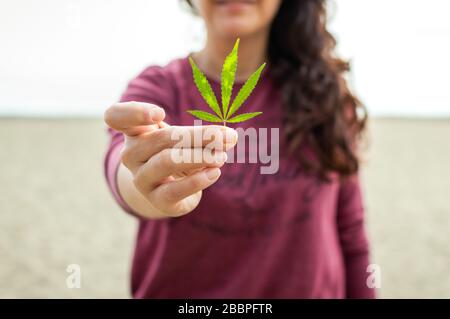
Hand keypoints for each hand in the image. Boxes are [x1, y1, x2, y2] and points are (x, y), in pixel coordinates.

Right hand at [104, 101, 237, 217]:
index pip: (116, 116)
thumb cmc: (174, 153)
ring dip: (200, 156)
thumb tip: (230, 136)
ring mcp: (142, 179)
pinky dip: (197, 180)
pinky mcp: (157, 200)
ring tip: (222, 156)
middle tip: (227, 135)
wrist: (167, 189)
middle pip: (161, 138)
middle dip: (198, 135)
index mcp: (134, 132)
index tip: (161, 114)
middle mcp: (131, 155)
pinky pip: (175, 190)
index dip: (135, 112)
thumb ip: (202, 132)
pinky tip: (215, 173)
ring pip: (168, 161)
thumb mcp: (182, 137)